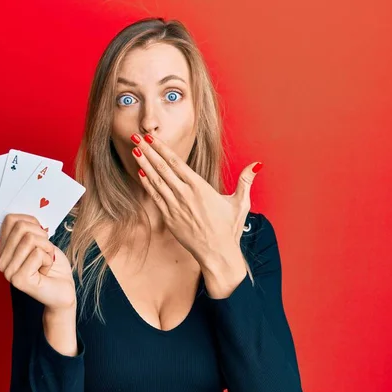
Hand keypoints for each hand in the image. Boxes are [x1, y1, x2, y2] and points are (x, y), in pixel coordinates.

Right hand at [0, 214, 75, 311]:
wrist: (64, 290)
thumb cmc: (54, 266)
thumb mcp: (42, 241)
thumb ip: (30, 228)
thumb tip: (24, 215)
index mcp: (4, 249)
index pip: (11, 219)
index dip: (32, 222)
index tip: (41, 236)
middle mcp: (2, 260)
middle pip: (21, 227)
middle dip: (42, 237)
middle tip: (46, 253)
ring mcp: (8, 271)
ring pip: (30, 239)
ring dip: (47, 249)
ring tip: (45, 263)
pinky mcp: (18, 279)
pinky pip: (37, 253)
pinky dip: (48, 260)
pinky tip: (45, 271)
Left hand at [130, 133, 262, 266]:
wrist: (217, 253)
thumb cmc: (229, 229)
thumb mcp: (240, 203)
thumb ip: (245, 181)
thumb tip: (256, 164)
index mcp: (200, 187)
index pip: (177, 163)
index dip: (162, 149)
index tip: (152, 138)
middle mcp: (185, 194)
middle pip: (162, 168)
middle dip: (148, 151)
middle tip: (135, 137)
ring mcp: (175, 206)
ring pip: (156, 181)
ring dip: (144, 165)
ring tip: (134, 150)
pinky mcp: (169, 218)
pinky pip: (155, 198)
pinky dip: (147, 185)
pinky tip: (140, 173)